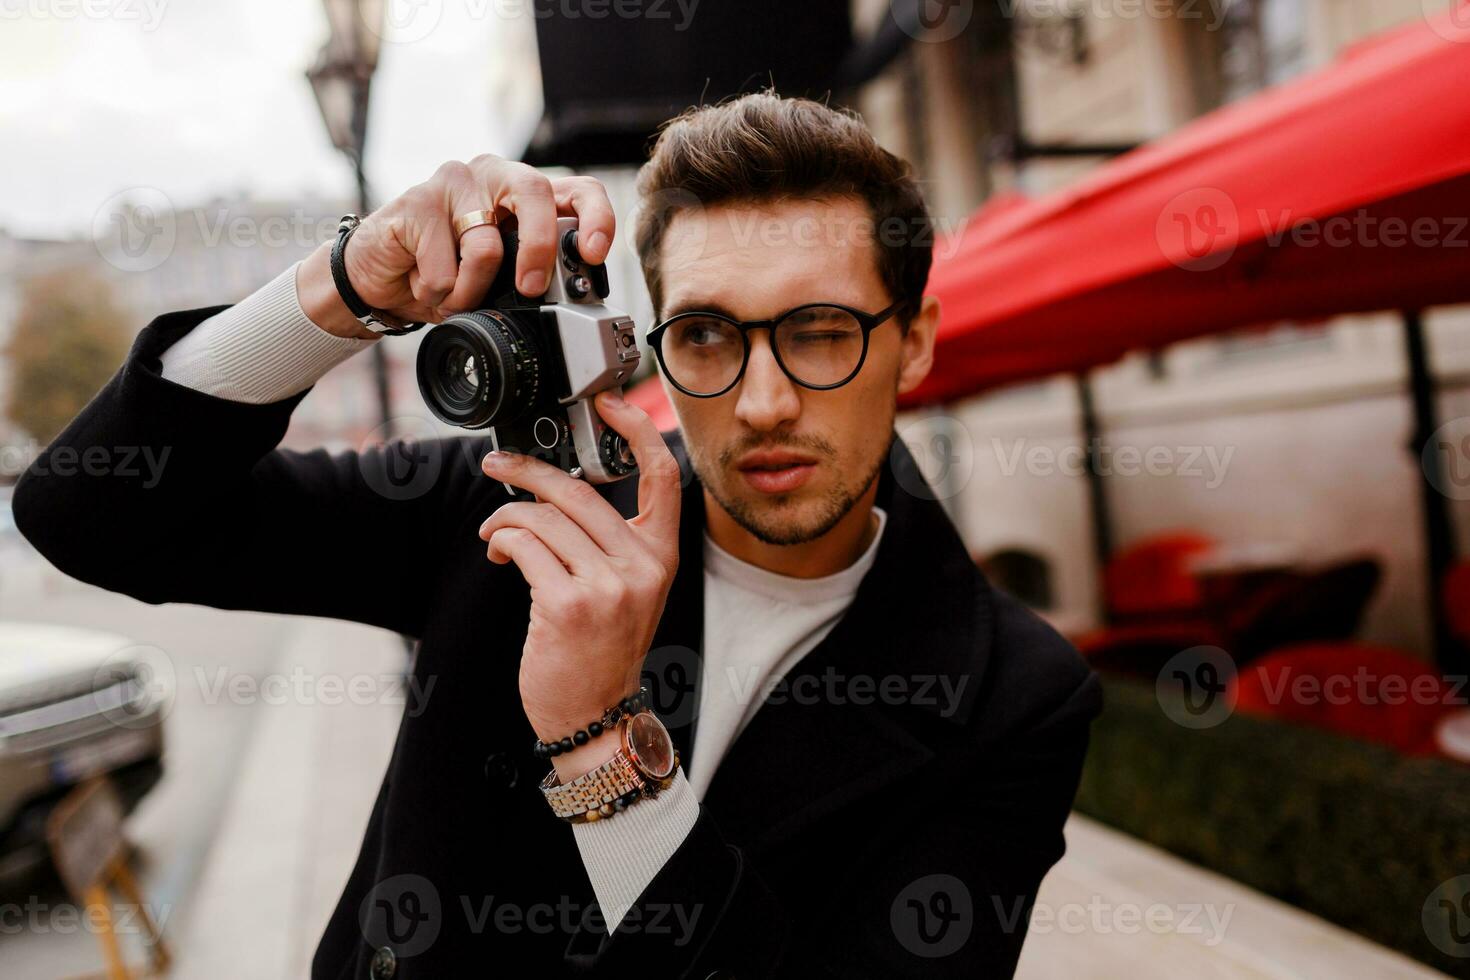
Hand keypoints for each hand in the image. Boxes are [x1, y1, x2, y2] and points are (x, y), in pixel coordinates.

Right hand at [295, 156, 615, 337]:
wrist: (380, 278)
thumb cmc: (447, 274)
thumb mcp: (502, 280)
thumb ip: (533, 276)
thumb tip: (568, 301)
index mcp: (526, 194)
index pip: (578, 189)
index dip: (596, 217)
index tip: (595, 253)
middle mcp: (495, 175)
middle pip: (535, 194)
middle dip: (539, 248)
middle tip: (531, 288)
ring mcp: (455, 181)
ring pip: (486, 244)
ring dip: (471, 292)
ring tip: (454, 298)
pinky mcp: (416, 200)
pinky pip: (444, 265)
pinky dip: (438, 293)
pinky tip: (422, 284)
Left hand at [478, 390, 682, 780]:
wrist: (595, 715)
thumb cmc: (603, 650)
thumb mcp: (628, 590)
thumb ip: (611, 541)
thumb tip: (559, 490)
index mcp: (661, 556)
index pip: (662, 477)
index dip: (637, 430)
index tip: (610, 403)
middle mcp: (641, 567)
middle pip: (578, 490)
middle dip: (527, 471)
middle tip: (498, 466)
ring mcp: (607, 586)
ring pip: (543, 517)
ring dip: (506, 519)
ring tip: (496, 536)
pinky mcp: (568, 604)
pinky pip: (524, 546)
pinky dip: (503, 542)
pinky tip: (500, 555)